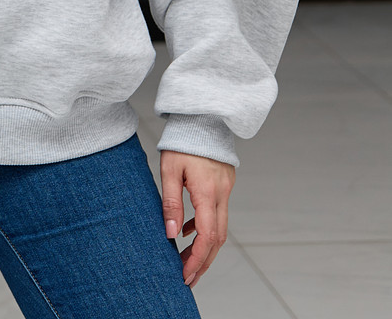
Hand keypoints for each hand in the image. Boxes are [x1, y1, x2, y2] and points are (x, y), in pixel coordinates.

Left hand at [159, 150, 234, 286]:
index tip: (184, 275)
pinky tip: (188, 230)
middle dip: (203, 261)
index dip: (196, 259)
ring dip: (205, 247)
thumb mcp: (169, 169)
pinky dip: (204, 227)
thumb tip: (171, 234)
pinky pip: (217, 213)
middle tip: (188, 278)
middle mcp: (221, 194)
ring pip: (220, 228)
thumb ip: (170, 202)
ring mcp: (225, 189)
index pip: (206, 236)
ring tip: (187, 260)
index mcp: (207, 192)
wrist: (202, 115)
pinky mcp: (223, 183)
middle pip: (217, 238)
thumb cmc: (183, 138)